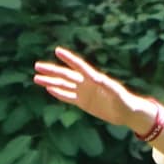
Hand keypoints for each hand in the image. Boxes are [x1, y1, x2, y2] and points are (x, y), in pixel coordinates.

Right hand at [32, 48, 154, 132]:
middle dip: (51, 71)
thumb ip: (106, 85)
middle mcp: (86, 83)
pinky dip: (58, 93)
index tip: (57, 50)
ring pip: (63, 85)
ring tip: (36, 78)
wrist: (127, 113)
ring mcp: (83, 93)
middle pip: (65, 75)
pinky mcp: (83, 103)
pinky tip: (48, 89)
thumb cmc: (124, 101)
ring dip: (50, 82)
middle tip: (37, 66)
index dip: (68, 59)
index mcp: (94, 78)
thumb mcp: (116, 93)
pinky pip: (67, 97)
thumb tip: (95, 78)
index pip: (78, 66)